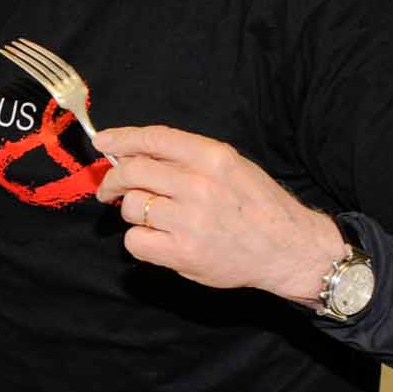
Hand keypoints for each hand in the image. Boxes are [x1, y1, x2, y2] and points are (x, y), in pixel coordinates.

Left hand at [92, 125, 347, 304]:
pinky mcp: (183, 253)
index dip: (121, 139)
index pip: (153, 138)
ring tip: (156, 219)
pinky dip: (141, 242)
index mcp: (212, 157)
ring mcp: (190, 220)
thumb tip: (137, 153)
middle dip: (113, 179)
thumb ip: (188, 157)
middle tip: (110, 189)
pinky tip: (160, 241)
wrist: (289, 249)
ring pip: (132, 207)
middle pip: (133, 171)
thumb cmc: (259, 206)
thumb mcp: (232, 166)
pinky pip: (136, 241)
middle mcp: (199, 185)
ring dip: (135, 212)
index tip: (103, 142)